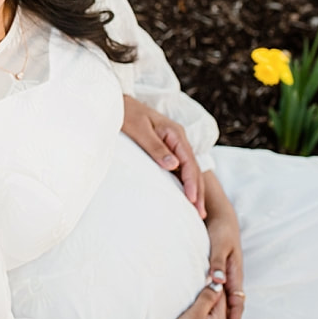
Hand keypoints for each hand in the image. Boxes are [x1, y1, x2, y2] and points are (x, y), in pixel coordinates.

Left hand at [121, 95, 205, 217]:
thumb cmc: (126, 114)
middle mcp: (178, 140)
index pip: (188, 162)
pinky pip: (180, 169)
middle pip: (193, 169)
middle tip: (200, 215)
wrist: (117, 103)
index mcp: (175, 134)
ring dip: (195, 190)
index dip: (192, 182)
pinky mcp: (166, 150)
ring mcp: (173, 145)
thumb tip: (173, 166)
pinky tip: (186, 197)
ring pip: (188, 170)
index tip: (192, 200)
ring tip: (198, 212)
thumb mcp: (139, 130)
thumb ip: (155, 147)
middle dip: (198, 192)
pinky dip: (185, 184)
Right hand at [158, 284, 227, 318]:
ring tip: (205, 299)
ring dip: (211, 309)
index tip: (211, 273)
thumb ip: (207, 298)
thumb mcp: (195, 314)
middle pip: (221, 309)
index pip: (222, 297)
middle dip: (216, 296)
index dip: (216, 284)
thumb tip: (217, 284)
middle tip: (208, 282)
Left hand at [203, 171, 243, 318]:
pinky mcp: (221, 272)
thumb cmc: (220, 230)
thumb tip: (217, 282)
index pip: (236, 304)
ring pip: (228, 303)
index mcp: (234, 274)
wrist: (222, 216)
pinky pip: (222, 294)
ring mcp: (228, 276)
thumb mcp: (218, 245)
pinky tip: (210, 314)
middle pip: (234, 309)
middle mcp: (233, 278)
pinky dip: (218, 307)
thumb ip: (216, 262)